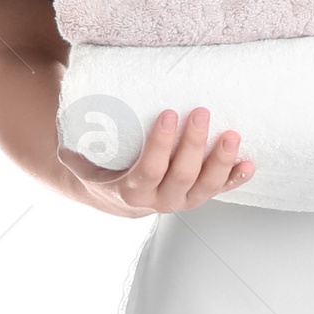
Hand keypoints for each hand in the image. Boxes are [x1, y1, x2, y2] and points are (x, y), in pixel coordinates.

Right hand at [57, 105, 253, 215]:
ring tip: (232, 134)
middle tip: (201, 111)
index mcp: (131, 191)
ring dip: (221, 161)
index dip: (160, 145)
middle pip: (182, 176)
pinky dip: (236, 178)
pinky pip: (221, 190)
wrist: (116, 197)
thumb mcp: (78, 158)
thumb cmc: (99, 167)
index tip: (167, 114)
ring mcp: (183, 200)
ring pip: (206, 187)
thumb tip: (63, 115)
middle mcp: (160, 201)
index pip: (149, 170)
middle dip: (194, 145)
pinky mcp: (198, 195)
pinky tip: (249, 163)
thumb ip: (70, 142)